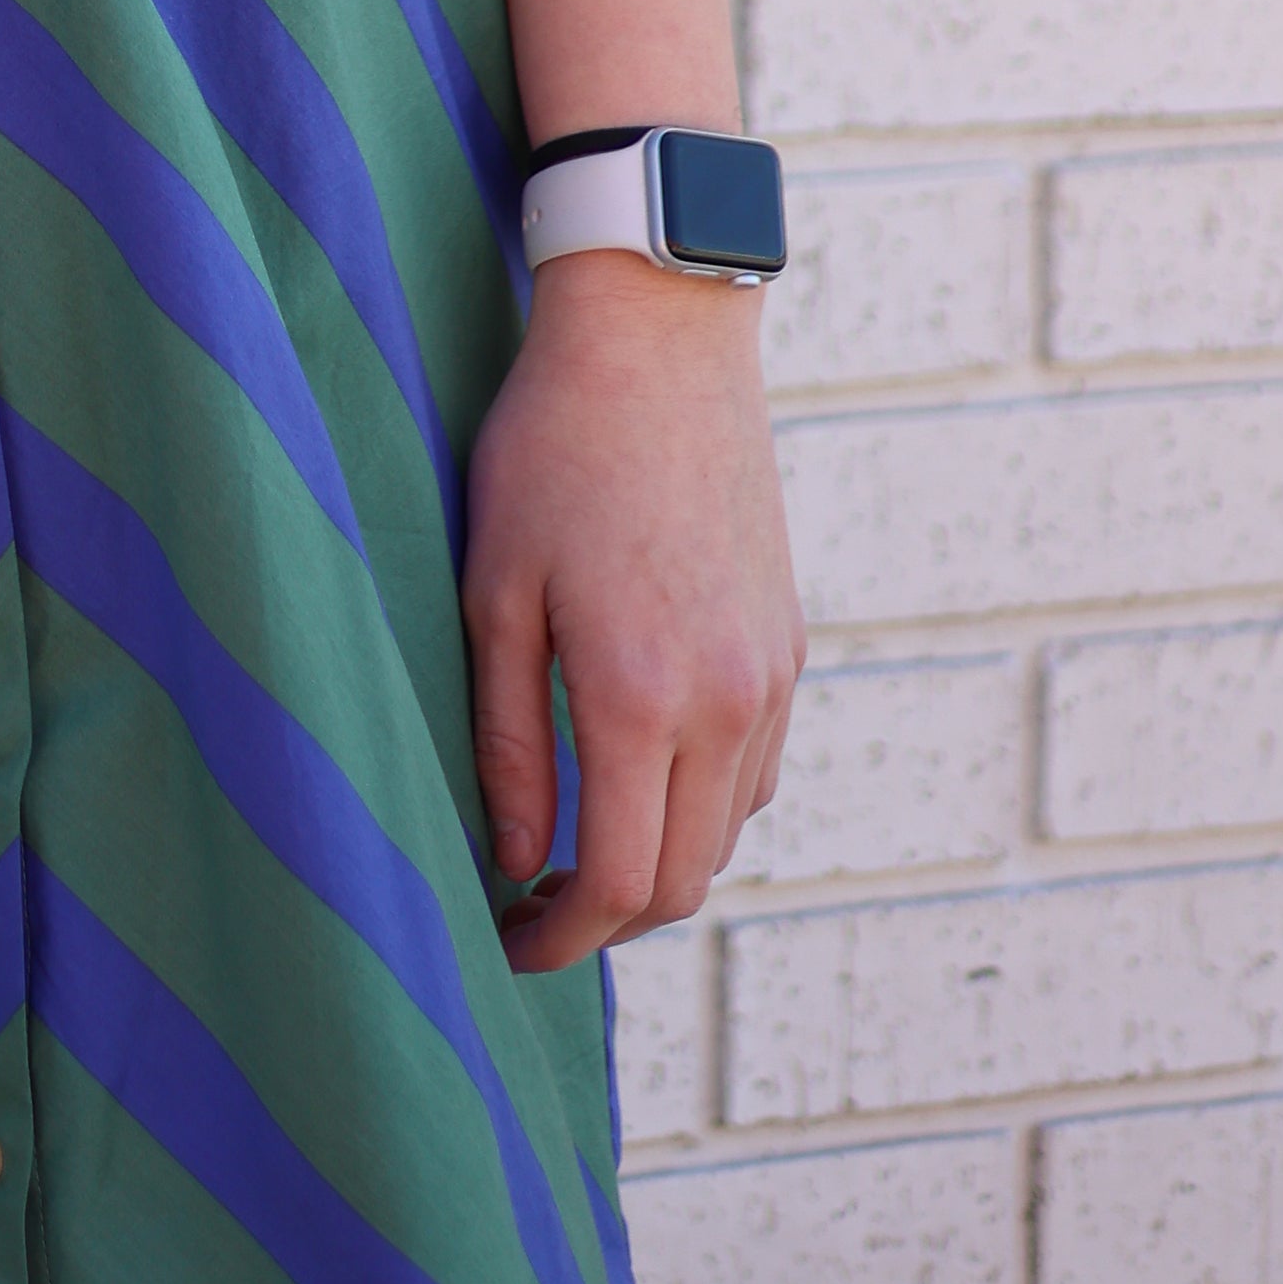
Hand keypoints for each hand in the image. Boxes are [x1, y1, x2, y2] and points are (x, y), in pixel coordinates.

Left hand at [463, 254, 800, 974]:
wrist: (659, 341)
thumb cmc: (550, 452)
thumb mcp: (494, 593)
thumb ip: (507, 741)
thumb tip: (518, 857)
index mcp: (641, 696)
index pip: (617, 882)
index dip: (558, 939)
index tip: (505, 942)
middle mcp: (725, 701)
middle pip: (682, 880)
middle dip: (606, 919)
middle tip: (530, 908)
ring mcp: (769, 675)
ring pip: (724, 833)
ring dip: (656, 862)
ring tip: (573, 841)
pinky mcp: (788, 644)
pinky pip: (754, 771)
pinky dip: (701, 804)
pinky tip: (638, 772)